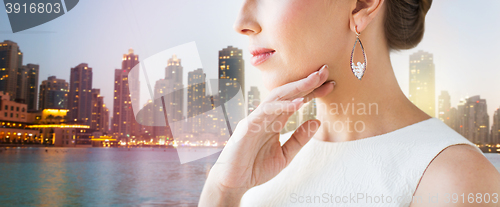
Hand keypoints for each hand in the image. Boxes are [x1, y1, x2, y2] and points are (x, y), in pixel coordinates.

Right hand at [199, 65, 333, 205]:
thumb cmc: (255, 168)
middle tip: (325, 71)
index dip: (313, 92)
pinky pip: (267, 111)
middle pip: (288, 94)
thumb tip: (317, 121)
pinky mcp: (248, 126)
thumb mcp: (285, 155)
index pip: (296, 101)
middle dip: (307, 82)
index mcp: (275, 122)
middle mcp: (266, 116)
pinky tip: (299, 102)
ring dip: (297, 87)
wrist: (233, 183)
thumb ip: (300, 138)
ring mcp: (256, 119)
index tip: (331, 85)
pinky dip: (283, 105)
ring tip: (314, 79)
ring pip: (278, 96)